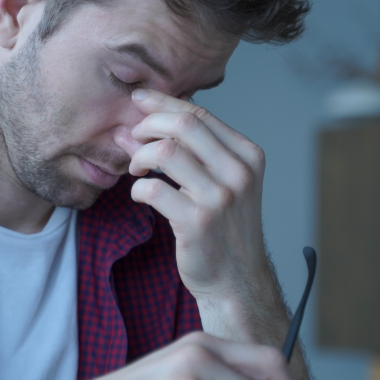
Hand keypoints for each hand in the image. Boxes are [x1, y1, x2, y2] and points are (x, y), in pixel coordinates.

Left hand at [125, 88, 271, 303]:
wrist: (236, 280)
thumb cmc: (223, 228)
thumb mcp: (221, 182)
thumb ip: (192, 150)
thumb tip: (142, 119)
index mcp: (247, 155)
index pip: (199, 114)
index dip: (163, 102)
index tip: (138, 100)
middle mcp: (238, 172)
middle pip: (183, 124)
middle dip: (148, 124)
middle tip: (133, 138)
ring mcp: (219, 197)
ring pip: (166, 152)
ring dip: (140, 156)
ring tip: (137, 168)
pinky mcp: (197, 222)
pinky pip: (153, 189)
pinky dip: (138, 188)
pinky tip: (140, 195)